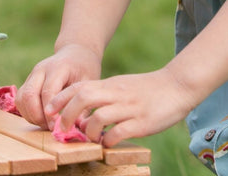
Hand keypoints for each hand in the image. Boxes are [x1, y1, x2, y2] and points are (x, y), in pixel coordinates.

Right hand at [15, 44, 101, 128]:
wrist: (76, 52)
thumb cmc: (85, 68)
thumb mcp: (89, 82)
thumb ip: (81, 102)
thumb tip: (75, 125)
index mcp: (58, 67)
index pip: (47, 91)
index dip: (50, 112)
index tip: (56, 126)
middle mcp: (41, 69)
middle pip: (28, 95)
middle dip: (36, 116)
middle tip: (50, 127)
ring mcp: (32, 75)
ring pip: (21, 99)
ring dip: (30, 115)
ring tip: (46, 123)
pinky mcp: (28, 81)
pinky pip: (20, 100)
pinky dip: (27, 112)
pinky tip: (41, 118)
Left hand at [47, 66, 195, 146]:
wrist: (178, 85)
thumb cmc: (149, 89)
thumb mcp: (124, 86)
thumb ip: (105, 96)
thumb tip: (83, 116)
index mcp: (112, 84)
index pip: (79, 86)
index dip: (60, 99)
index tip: (49, 112)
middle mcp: (118, 94)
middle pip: (84, 97)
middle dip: (67, 115)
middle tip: (64, 130)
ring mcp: (129, 108)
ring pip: (98, 117)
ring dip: (89, 131)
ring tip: (91, 138)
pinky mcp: (141, 122)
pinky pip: (117, 133)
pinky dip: (108, 141)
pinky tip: (109, 143)